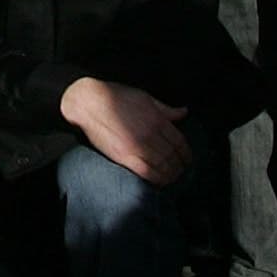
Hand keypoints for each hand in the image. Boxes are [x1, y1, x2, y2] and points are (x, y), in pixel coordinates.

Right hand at [60, 78, 191, 184]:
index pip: (179, 142)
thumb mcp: (144, 97)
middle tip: (182, 170)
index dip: (186, 153)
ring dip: (171, 174)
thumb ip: (165, 109)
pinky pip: (146, 172)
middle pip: (172, 156)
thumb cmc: (115, 96)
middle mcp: (150, 134)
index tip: (187, 159)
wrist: (88, 102)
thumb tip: (184, 112)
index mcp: (156, 119)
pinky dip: (157, 179)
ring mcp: (137, 147)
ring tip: (173, 177)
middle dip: (180, 166)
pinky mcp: (124, 156)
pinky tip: (161, 180)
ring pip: (163, 167)